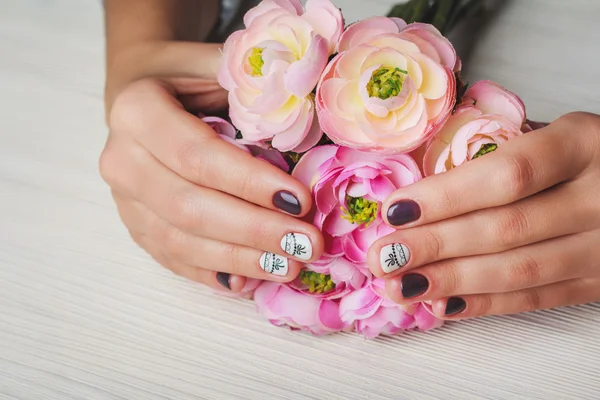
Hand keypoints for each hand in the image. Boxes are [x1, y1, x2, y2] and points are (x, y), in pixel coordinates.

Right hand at [100, 42, 323, 292]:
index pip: (196, 154)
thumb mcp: (217, 65)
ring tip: (291, 265)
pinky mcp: (136, 227)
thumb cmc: (188, 80)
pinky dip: (215, 273)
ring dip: (240, 259)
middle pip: (188, 207)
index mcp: (136, 110)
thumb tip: (312, 113)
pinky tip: (252, 281)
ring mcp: (124, 200)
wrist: (143, 94)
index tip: (300, 200)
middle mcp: (120, 159)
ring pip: (181, 242)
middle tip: (306, 242)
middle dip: (253, 230)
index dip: (249, 182)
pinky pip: (173, 260)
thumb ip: (255, 85)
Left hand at [367, 112, 599, 318]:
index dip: (446, 197)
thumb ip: (499, 154)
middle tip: (383, 257)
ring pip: (520, 271)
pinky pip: (538, 299)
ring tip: (399, 286)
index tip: (395, 210)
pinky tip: (441, 303)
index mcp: (584, 144)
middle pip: (506, 228)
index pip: (508, 175)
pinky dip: (485, 304)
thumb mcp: (554, 135)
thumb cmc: (586, 156)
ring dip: (450, 282)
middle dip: (435, 246)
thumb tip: (419, 190)